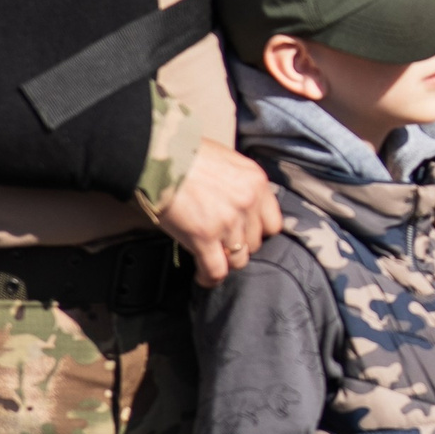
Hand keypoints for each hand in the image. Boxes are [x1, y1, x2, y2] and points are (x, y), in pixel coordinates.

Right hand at [156, 139, 282, 285]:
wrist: (161, 157)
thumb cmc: (188, 155)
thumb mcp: (229, 163)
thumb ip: (241, 186)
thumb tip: (238, 207)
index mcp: (256, 182)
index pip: (272, 223)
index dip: (257, 232)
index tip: (245, 235)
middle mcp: (248, 203)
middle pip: (255, 242)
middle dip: (240, 246)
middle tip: (223, 246)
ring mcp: (228, 222)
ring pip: (238, 259)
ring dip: (226, 263)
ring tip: (213, 261)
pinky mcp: (204, 237)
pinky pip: (216, 270)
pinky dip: (209, 278)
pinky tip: (202, 276)